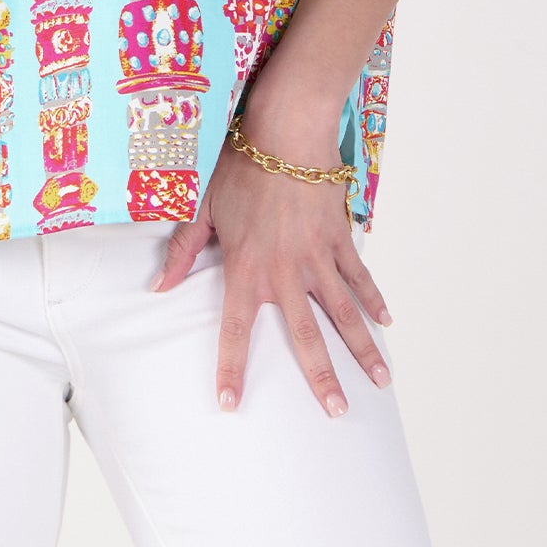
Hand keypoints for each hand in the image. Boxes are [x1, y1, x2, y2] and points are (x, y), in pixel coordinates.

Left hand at [152, 127, 393, 416]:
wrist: (286, 132)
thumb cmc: (240, 166)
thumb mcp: (203, 206)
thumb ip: (184, 250)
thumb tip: (160, 285)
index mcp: (247, 269)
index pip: (236, 331)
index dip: (232, 369)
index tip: (232, 404)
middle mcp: (286, 272)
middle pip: (307, 337)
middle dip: (323, 379)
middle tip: (337, 413)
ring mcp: (319, 258)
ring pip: (344, 313)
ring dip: (363, 349)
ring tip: (380, 381)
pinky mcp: (340, 238)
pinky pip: (359, 276)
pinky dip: (374, 299)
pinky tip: (387, 322)